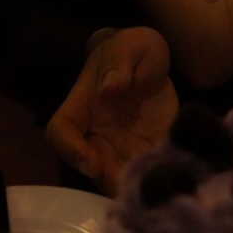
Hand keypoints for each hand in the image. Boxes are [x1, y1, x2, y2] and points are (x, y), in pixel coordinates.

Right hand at [47, 28, 179, 193]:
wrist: (154, 63)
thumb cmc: (135, 50)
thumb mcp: (132, 46)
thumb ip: (121, 63)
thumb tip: (110, 87)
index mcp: (83, 105)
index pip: (61, 132)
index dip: (71, 150)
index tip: (92, 164)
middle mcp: (95, 133)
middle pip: (90, 168)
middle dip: (107, 181)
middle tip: (131, 186)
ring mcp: (119, 148)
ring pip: (115, 179)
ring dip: (131, 187)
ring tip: (153, 187)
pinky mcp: (144, 154)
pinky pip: (144, 176)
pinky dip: (154, 182)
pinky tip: (171, 181)